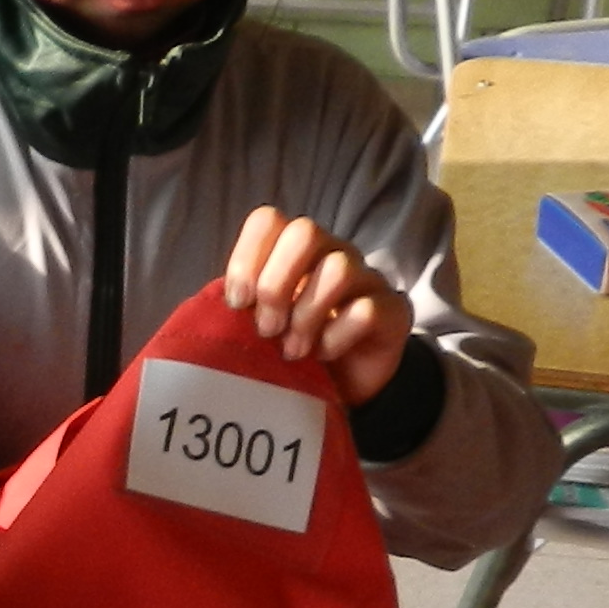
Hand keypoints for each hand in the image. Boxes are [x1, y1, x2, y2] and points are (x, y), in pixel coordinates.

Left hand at [224, 207, 412, 408]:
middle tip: (267, 329)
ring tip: (293, 350)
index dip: (247, 259)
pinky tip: (324, 355)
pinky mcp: (392, 311)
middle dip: (276, 285)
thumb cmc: (293, 351)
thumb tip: (216, 303)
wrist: (342, 387)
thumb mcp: (257, 328)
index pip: (268, 220)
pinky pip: (365, 310)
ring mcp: (366, 279)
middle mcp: (332, 254)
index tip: (238, 304)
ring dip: (306, 315)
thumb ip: (242, 307)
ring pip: (338, 268)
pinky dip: (336, 337)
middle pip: (304, 232)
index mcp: (294, 252)